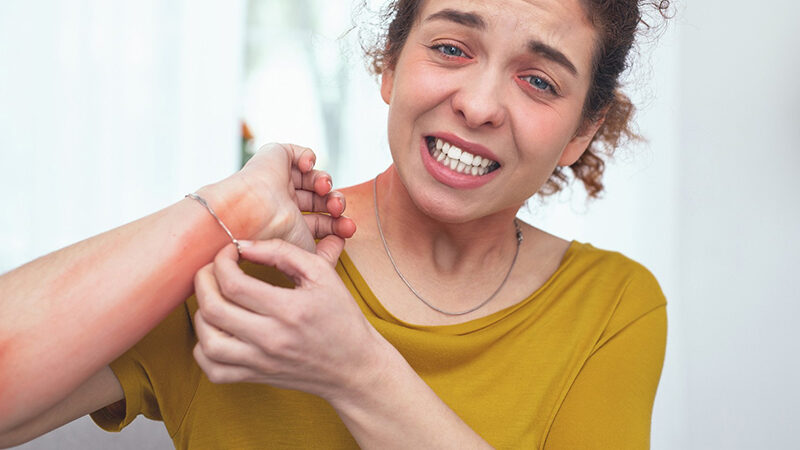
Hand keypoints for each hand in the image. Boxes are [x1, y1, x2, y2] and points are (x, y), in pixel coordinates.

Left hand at [192, 237, 389, 400]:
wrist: (355, 367)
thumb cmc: (342, 318)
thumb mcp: (322, 274)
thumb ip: (283, 252)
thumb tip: (245, 245)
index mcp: (289, 310)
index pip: (233, 283)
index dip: (222, 261)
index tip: (230, 252)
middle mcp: (271, 339)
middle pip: (213, 309)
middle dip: (203, 281)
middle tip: (213, 269)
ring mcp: (260, 362)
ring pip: (206, 341)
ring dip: (201, 313)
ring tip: (214, 298)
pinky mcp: (255, 377)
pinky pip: (213, 369)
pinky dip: (204, 349)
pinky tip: (217, 330)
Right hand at [200, 143, 355, 251]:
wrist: (251, 213)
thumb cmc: (274, 236)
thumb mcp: (307, 252)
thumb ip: (326, 253)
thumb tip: (340, 244)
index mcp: (287, 224)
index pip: (319, 221)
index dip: (337, 223)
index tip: (348, 230)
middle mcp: (282, 202)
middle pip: (319, 199)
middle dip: (335, 203)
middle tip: (338, 210)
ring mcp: (278, 180)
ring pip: (313, 176)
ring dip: (326, 182)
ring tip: (324, 188)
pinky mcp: (274, 158)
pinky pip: (298, 153)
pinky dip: (309, 156)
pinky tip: (308, 167)